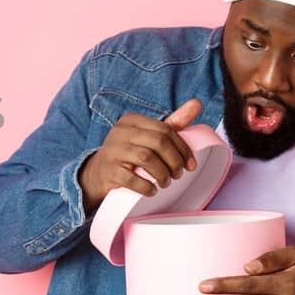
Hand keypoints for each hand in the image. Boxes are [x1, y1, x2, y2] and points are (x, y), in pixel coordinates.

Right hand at [79, 98, 201, 213]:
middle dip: (174, 162)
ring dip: (163, 174)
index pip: (165, 130)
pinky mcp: (108, 171)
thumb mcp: (148, 136)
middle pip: (159, 143)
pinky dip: (147, 187)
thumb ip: (172, 122)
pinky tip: (151, 190)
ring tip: (165, 182)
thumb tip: (197, 103)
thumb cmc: (128, 153)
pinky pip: (132, 179)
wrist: (97, 173)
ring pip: (147, 159)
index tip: (190, 165)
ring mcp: (112, 151)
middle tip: (178, 174)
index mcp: (131, 120)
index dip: (183, 148)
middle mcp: (120, 132)